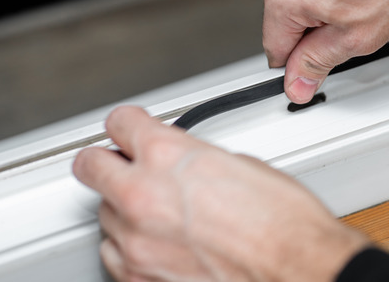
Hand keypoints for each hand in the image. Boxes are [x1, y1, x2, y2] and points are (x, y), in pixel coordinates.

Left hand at [73, 106, 369, 281]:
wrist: (298, 271)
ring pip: (104, 213)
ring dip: (123, 209)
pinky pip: (114, 254)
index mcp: (166, 155)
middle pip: (90, 165)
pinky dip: (129, 247)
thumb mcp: (238, 163)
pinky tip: (156, 241)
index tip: (129, 131)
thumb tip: (182, 161)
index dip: (127, 125)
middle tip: (121, 164)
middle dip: (107, 162)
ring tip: (157, 212)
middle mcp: (141, 195)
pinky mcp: (138, 279)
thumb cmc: (283, 224)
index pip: (118, 123)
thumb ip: (192, 157)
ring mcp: (136, 242)